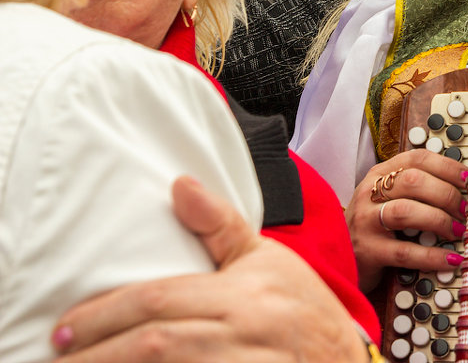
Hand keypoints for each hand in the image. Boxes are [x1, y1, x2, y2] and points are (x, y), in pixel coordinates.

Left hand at [52, 176, 367, 362]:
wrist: (343, 361)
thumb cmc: (302, 309)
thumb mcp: (266, 260)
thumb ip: (218, 225)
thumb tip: (180, 184)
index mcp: (243, 293)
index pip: (160, 300)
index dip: (106, 313)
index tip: (67, 326)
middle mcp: (241, 332)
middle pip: (155, 342)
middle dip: (100, 350)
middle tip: (63, 353)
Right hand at [349, 150, 467, 290]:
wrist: (339, 256)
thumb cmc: (374, 226)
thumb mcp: (390, 199)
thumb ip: (418, 189)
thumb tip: (465, 190)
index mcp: (380, 174)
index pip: (417, 158)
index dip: (448, 166)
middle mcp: (369, 192)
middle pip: (414, 181)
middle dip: (447, 195)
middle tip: (466, 212)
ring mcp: (365, 221)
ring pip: (406, 211)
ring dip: (440, 220)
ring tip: (459, 232)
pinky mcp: (366, 250)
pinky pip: (404, 252)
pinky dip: (432, 256)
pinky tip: (450, 260)